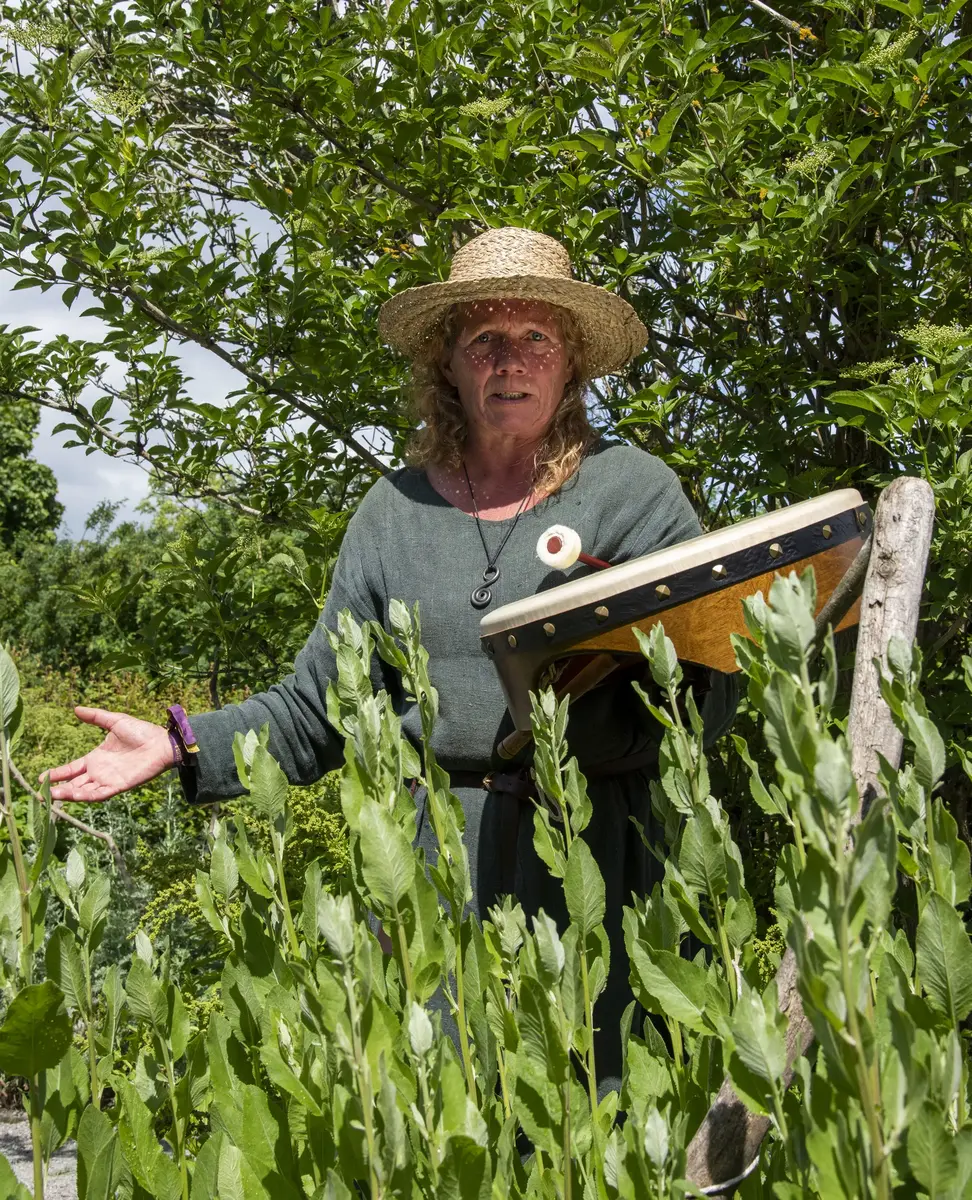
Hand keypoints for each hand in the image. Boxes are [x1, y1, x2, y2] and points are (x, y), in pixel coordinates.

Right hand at [43, 707, 176, 802]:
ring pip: (83, 791)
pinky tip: (73, 796)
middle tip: (40, 793)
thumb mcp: (114, 721)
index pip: (71, 769)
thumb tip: (76, 709)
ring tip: (52, 795)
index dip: (57, 773)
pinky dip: (86, 796)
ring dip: (68, 795)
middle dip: (58, 789)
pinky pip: (99, 794)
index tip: (41, 777)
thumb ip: (96, 717)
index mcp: (96, 758)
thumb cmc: (141, 732)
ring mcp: (108, 780)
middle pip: (74, 783)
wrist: (161, 743)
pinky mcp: (118, 786)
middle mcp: (99, 772)